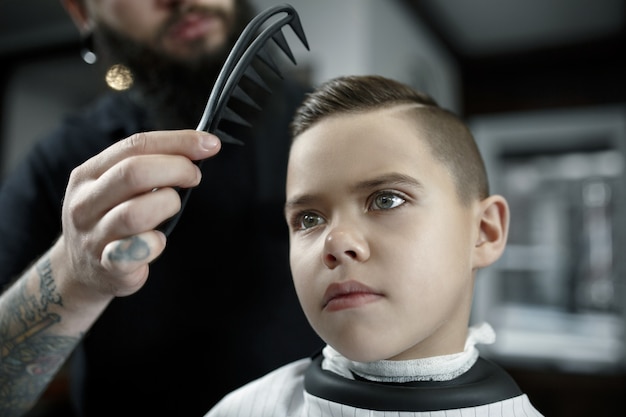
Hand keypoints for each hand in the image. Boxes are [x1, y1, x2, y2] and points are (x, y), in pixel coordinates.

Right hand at [59, 129, 220, 296]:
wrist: (81, 271)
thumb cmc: (111, 219)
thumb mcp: (117, 187)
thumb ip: (148, 165)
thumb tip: (198, 145)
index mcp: (88, 174)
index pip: (135, 145)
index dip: (177, 142)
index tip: (209, 143)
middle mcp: (85, 203)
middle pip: (133, 173)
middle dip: (177, 169)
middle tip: (194, 177)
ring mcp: (94, 236)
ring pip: (136, 213)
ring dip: (168, 204)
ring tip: (172, 207)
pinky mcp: (107, 266)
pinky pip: (135, 251)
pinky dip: (155, 244)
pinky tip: (158, 241)